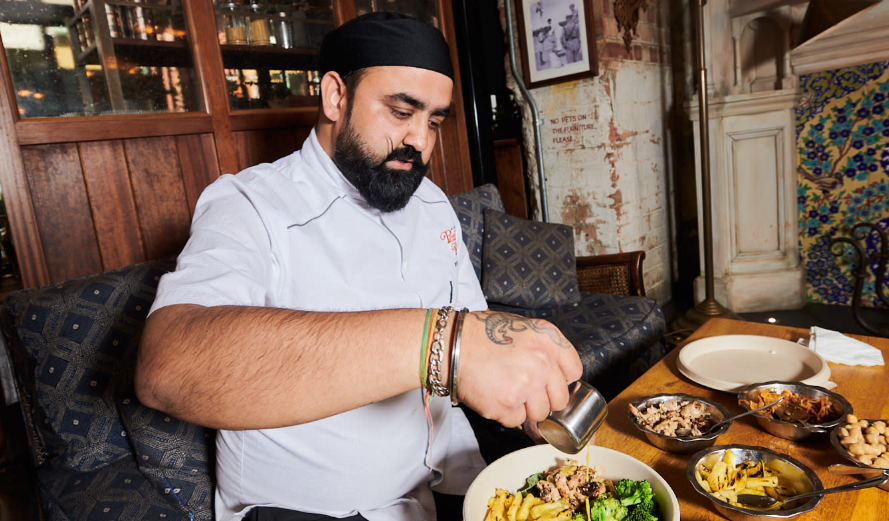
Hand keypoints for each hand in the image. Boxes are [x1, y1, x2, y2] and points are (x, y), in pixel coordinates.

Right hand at [456, 310, 582, 427]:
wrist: (450, 346)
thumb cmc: (481, 335)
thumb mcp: (522, 328)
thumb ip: (544, 349)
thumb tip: (557, 376)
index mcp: (548, 339)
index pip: (574, 371)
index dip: (560, 379)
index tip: (550, 381)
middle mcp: (542, 362)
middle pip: (559, 399)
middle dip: (543, 398)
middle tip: (524, 390)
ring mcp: (526, 386)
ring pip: (540, 414)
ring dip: (525, 408)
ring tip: (505, 391)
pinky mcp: (508, 405)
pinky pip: (517, 421)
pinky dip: (506, 414)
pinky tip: (493, 396)